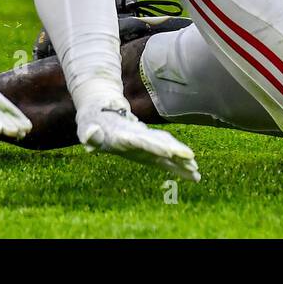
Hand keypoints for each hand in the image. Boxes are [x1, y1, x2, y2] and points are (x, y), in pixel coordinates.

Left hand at [78, 103, 200, 181]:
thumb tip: (89, 136)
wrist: (104, 111)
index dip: (155, 145)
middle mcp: (140, 137)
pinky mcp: (149, 148)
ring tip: (196, 170)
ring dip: (181, 158)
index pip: (142, 140)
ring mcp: (146, 142)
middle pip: (161, 143)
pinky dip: (179, 163)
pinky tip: (192, 172)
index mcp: (125, 134)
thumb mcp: (86, 129)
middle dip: (176, 151)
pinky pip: (166, 157)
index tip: (169, 151)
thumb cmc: (92, 124)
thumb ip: (88, 134)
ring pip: (167, 148)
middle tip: (191, 160)